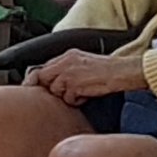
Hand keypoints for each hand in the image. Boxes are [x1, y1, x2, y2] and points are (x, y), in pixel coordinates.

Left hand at [23, 49, 144, 103]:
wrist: (122, 71)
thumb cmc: (106, 69)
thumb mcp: (82, 62)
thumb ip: (66, 68)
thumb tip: (52, 81)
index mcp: (67, 55)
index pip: (44, 67)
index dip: (39, 79)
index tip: (35, 86)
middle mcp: (65, 62)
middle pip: (44, 78)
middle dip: (49, 88)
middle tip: (64, 92)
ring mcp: (69, 74)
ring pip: (56, 90)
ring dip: (66, 95)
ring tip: (81, 91)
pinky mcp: (75, 85)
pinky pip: (68, 99)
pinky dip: (76, 100)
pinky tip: (86, 95)